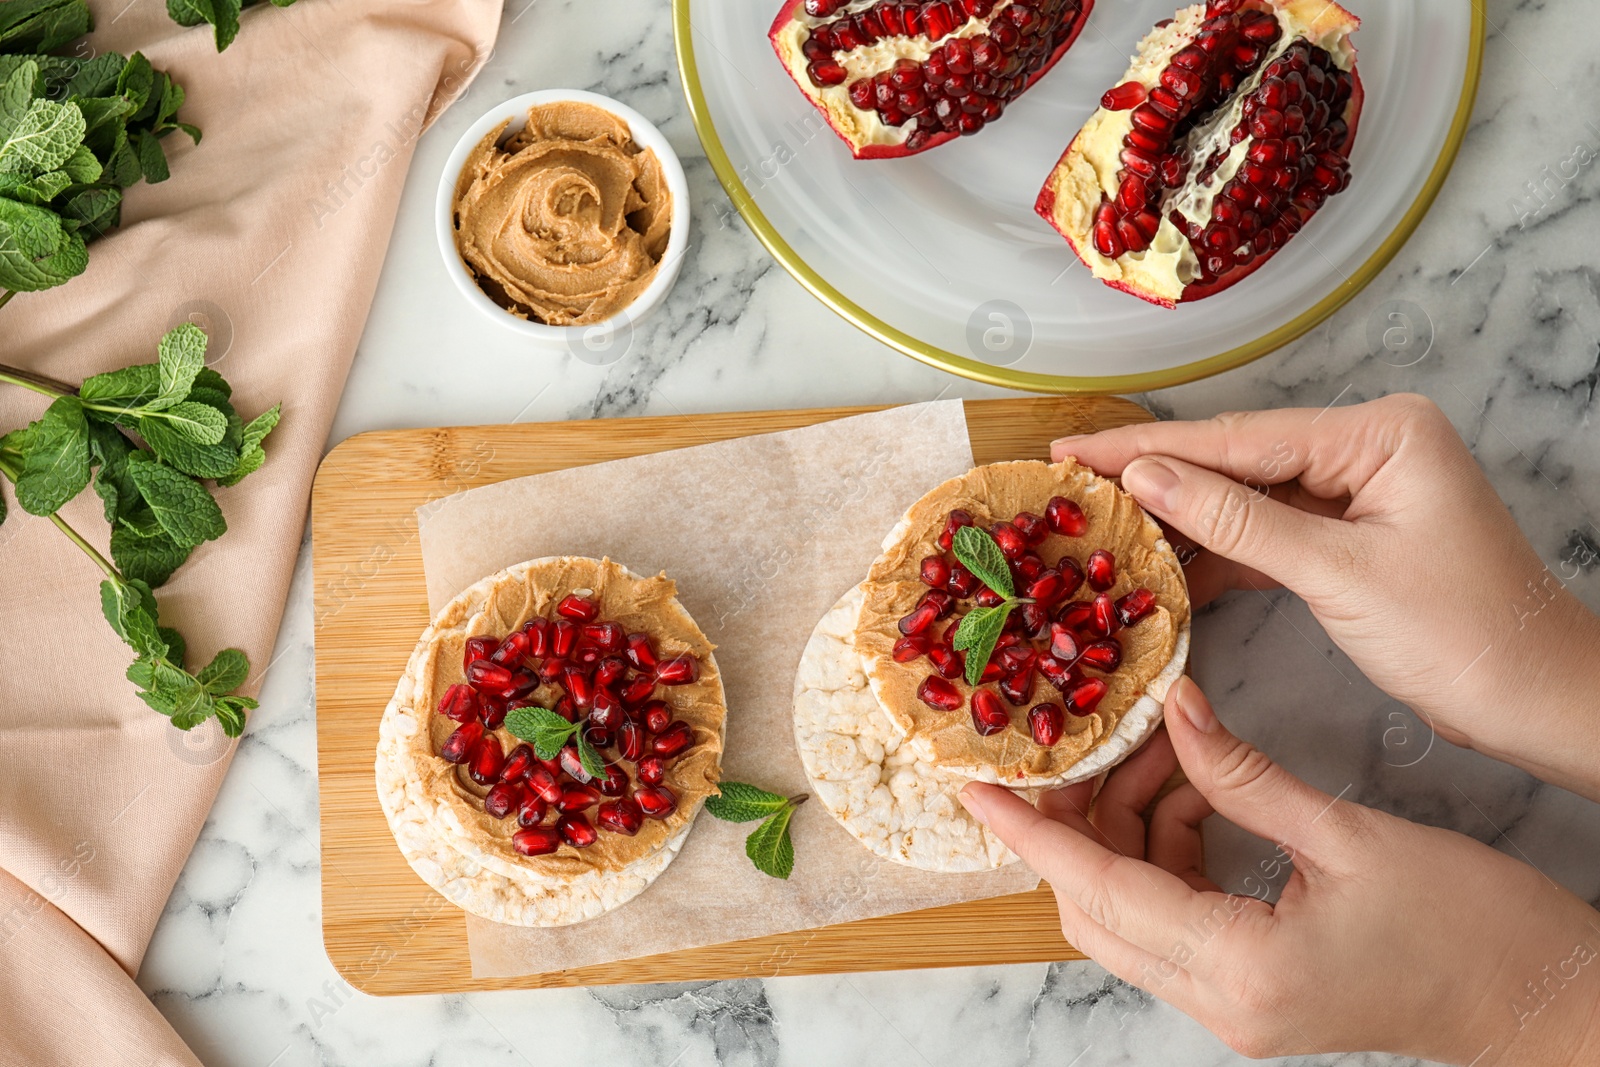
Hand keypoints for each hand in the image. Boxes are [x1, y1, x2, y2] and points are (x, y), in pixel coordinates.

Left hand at [962, 678, 1599, 1064]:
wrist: (1547, 1004)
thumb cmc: (1474, 928)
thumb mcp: (1352, 838)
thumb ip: (1246, 777)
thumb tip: (1178, 712)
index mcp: (1240, 969)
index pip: (1100, 892)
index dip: (1032, 836)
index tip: (976, 788)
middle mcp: (1220, 1001)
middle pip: (1100, 908)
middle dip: (1078, 822)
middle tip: (1076, 745)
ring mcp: (1234, 1004)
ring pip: (1136, 910)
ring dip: (1133, 826)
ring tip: (1162, 749)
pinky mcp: (1254, 990)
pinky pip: (1179, 915)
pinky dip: (1173, 848)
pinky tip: (1197, 789)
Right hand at [1053, 394, 1599, 799]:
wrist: (1535, 700)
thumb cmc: (1462, 635)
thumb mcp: (1338, 574)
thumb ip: (1236, 521)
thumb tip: (1146, 478)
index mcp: (1378, 433)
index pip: (1240, 437)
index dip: (1149, 448)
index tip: (1076, 452)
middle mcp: (1368, 446)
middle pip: (1237, 459)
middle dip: (1155, 477)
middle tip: (1070, 483)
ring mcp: (1360, 490)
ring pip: (1246, 497)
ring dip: (1180, 519)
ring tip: (1100, 526)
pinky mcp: (1352, 535)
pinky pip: (1269, 533)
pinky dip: (1220, 553)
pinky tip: (1164, 568)